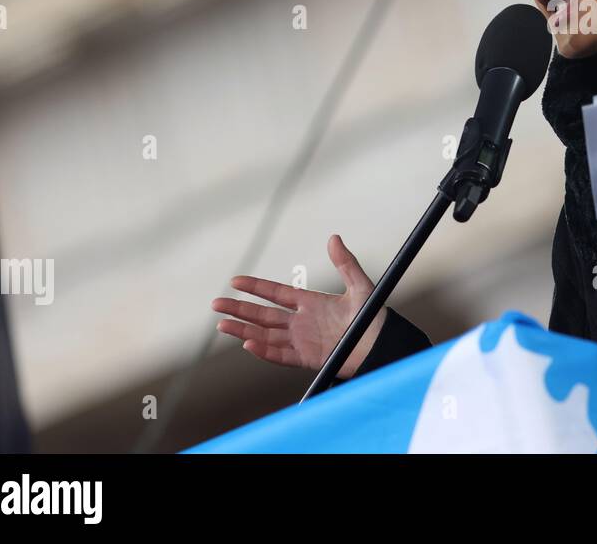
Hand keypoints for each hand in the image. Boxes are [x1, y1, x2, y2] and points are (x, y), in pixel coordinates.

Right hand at [212, 234, 383, 378]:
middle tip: (215, 304)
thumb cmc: (373, 315)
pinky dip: (264, 350)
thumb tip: (334, 237)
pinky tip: (248, 343)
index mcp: (310, 302)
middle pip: (263, 314)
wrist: (382, 344)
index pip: (275, 293)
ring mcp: (302, 340)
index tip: (234, 280)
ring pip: (265, 335)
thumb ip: (345, 263)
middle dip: (239, 309)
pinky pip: (280, 355)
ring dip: (243, 330)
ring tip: (221, 324)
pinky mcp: (307, 358)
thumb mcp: (359, 285)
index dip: (255, 287)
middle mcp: (302, 322)